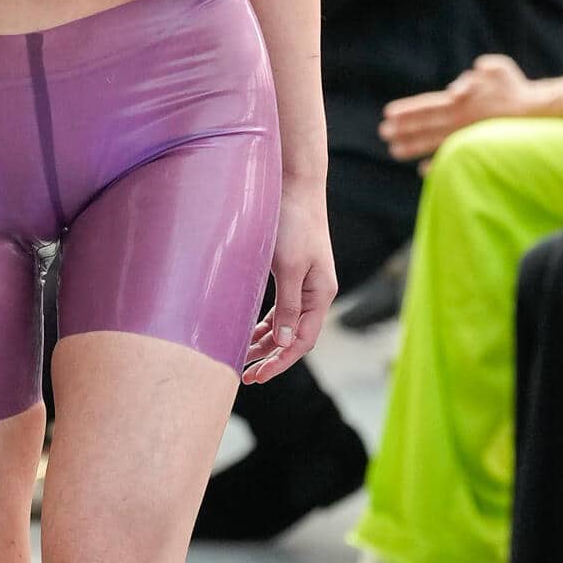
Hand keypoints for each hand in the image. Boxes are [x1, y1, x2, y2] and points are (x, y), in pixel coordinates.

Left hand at [242, 182, 336, 384]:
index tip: (257, 376)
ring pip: (285, 325)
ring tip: (241, 358)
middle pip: (295, 338)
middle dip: (271, 358)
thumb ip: (288, 306)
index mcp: (321, 295)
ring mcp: (304, 284)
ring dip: (265, 343)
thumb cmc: (293, 223)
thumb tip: (285, 341)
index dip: (280, 362)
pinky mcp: (290, 274)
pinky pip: (279, 309)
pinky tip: (247, 333)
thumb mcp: (288, 267)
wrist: (294, 185)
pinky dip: (264, 324)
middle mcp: (315, 293)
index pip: (303, 342)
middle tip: (246, 377)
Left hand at [380, 54, 531, 163]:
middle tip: (384, 133)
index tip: (388, 113)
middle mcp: (460, 120)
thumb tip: (457, 89)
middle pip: (425, 125)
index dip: (407, 110)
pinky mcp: (476, 148)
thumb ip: (480, 71)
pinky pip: (452, 157)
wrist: (538, 113)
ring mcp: (467, 136)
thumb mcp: (499, 69)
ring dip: (413, 147)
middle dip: (403, 129)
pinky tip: (422, 170)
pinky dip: (437, 164)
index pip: (427, 105)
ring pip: (434, 142)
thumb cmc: (516, 88)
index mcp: (462, 100)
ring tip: (394, 151)